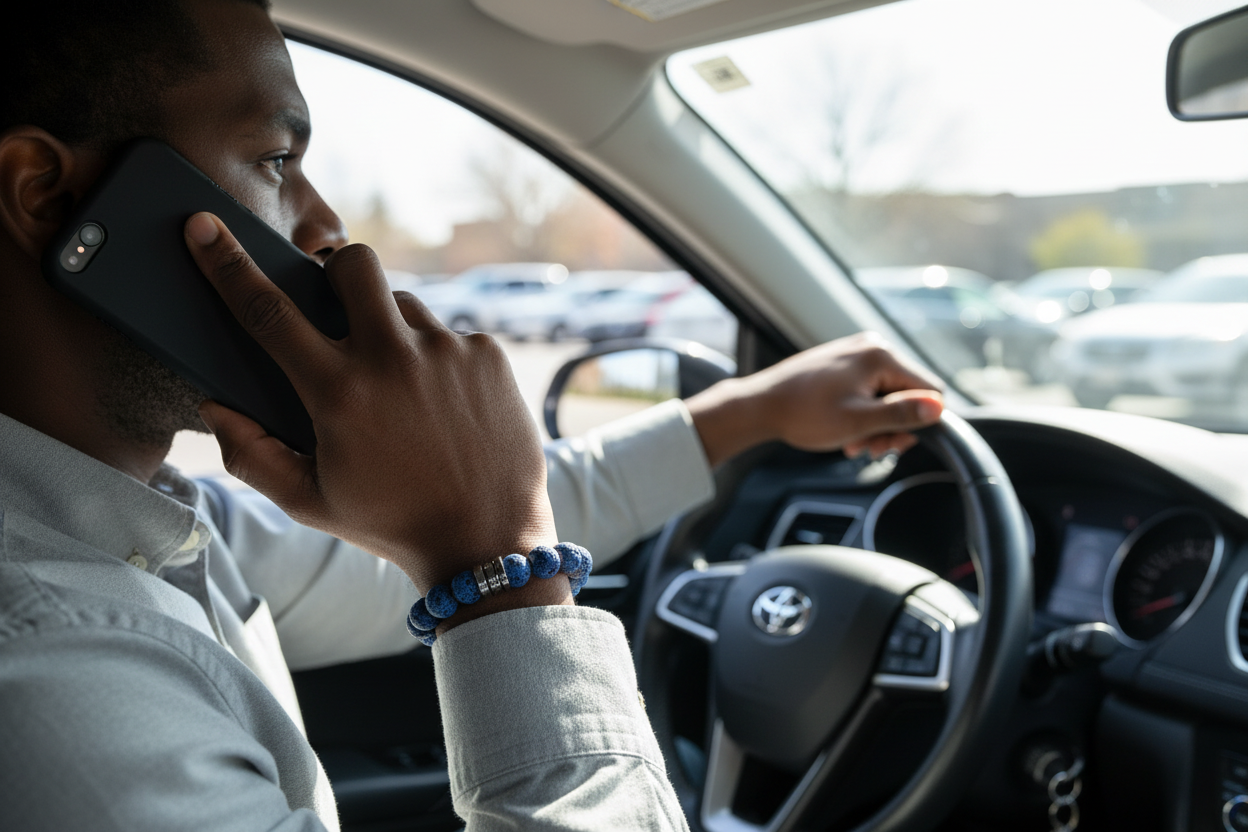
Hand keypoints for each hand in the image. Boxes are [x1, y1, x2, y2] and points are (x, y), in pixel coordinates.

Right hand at [184, 212, 563, 618]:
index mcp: (339, 393)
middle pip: (352, 264)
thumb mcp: (308, 502)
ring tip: (399, 386)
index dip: (228, 265)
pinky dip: (437, 360)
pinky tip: (443, 405)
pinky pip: (450, 334)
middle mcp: (394, 360)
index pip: (268, 311)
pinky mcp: (488, 355)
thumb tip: (216, 404)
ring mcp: (447, 351)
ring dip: (391, 330)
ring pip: (404, 303)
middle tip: (338, 309)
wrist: (487, 543)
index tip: (204, 228)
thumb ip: (251, 455)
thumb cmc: (391, 523)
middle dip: (336, 271)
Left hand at [686, 332, 943, 466]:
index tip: (893, 443)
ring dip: (876, 424)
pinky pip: (868, 389)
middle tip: (870, 448)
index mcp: (881, 355)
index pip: (929, 390)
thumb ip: (901, 414)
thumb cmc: (804, 413)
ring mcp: (856, 352)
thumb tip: (938, 409)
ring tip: (853, 442)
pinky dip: (862, 413)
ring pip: (887, 395)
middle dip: (892, 426)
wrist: (761, 406)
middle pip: (908, 393)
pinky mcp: (843, 362)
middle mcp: (872, 346)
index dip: (919, 422)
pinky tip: (845, 429)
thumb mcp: (858, 421)